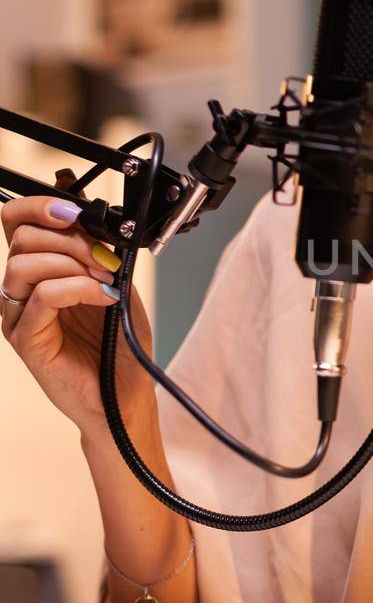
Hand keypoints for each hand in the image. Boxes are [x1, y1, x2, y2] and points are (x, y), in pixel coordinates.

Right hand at [1, 192, 156, 438]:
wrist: (126, 395)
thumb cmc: (120, 345)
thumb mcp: (115, 281)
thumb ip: (99, 248)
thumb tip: (89, 212)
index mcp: (40, 271)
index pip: (15, 223)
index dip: (38, 207)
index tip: (73, 211)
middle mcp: (22, 290)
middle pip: (20, 238)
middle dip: (68, 237)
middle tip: (104, 257)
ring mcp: (20, 315)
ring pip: (23, 264)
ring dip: (72, 262)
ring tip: (105, 279)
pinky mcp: (26, 339)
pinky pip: (42, 297)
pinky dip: (76, 288)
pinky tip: (102, 297)